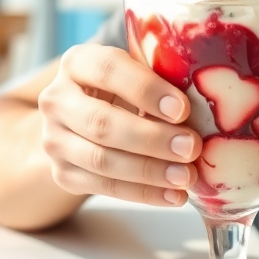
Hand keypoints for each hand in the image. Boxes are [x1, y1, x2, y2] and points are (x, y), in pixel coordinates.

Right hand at [38, 44, 201, 206]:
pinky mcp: (62, 173)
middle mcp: (56, 99)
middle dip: (152, 138)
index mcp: (77, 62)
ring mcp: (54, 139)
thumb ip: (159, 75)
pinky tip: (172, 195)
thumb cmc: (123, 88)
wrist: (81, 118)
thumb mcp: (134, 71)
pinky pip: (103, 187)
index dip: (146, 90)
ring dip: (149, 172)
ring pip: (101, 160)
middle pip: (102, 123)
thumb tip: (204, 99)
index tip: (182, 109)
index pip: (108, 70)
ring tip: (187, 176)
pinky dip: (142, 193)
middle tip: (192, 147)